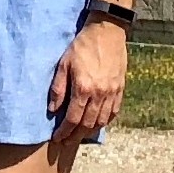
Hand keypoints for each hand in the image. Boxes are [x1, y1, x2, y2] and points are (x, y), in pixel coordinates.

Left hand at [47, 20, 127, 142]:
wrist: (107, 31)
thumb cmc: (82, 45)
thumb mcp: (64, 63)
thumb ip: (58, 88)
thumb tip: (52, 109)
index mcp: (83, 88)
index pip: (72, 119)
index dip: (64, 131)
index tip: (57, 138)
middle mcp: (99, 94)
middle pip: (87, 124)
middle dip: (75, 136)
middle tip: (66, 141)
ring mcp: (112, 93)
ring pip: (101, 121)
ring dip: (89, 131)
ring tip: (80, 134)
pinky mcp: (120, 89)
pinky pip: (114, 112)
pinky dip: (105, 121)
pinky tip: (98, 123)